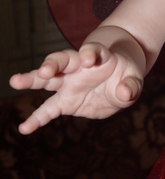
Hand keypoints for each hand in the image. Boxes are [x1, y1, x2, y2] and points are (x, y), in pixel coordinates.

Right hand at [9, 43, 143, 134]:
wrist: (118, 81)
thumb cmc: (125, 75)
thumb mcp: (134, 78)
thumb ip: (131, 86)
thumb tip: (125, 94)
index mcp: (99, 56)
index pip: (92, 50)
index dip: (90, 52)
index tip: (89, 57)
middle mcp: (79, 67)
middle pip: (62, 60)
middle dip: (53, 63)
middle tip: (45, 70)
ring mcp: (69, 83)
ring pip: (47, 79)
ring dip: (32, 79)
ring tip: (15, 81)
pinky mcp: (65, 101)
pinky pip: (49, 109)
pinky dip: (37, 118)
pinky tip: (25, 128)